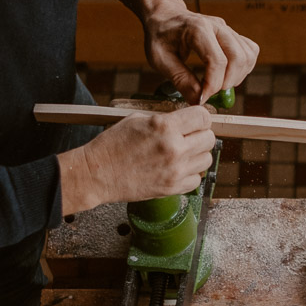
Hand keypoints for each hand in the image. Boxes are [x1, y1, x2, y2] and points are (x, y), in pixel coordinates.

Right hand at [57, 107, 216, 214]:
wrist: (96, 174)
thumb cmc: (112, 145)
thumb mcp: (136, 120)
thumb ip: (165, 119)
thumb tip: (186, 120)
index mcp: (164, 127)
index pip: (203, 117)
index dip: (200, 117)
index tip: (195, 121)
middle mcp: (174, 148)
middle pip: (209, 138)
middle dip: (200, 135)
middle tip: (187, 137)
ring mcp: (176, 170)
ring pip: (207, 159)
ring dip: (197, 155)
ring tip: (180, 153)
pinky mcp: (173, 187)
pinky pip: (197, 179)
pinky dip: (190, 174)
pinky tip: (176, 168)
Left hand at [143, 6, 258, 102]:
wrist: (164, 15)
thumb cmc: (160, 36)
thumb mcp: (160, 59)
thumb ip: (181, 80)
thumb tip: (198, 100)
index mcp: (197, 29)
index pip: (217, 61)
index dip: (213, 85)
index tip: (202, 97)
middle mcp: (217, 26)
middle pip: (238, 58)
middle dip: (228, 82)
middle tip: (212, 92)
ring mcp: (228, 29)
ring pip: (248, 55)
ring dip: (238, 76)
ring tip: (220, 83)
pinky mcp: (233, 34)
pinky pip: (250, 51)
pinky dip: (244, 67)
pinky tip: (229, 73)